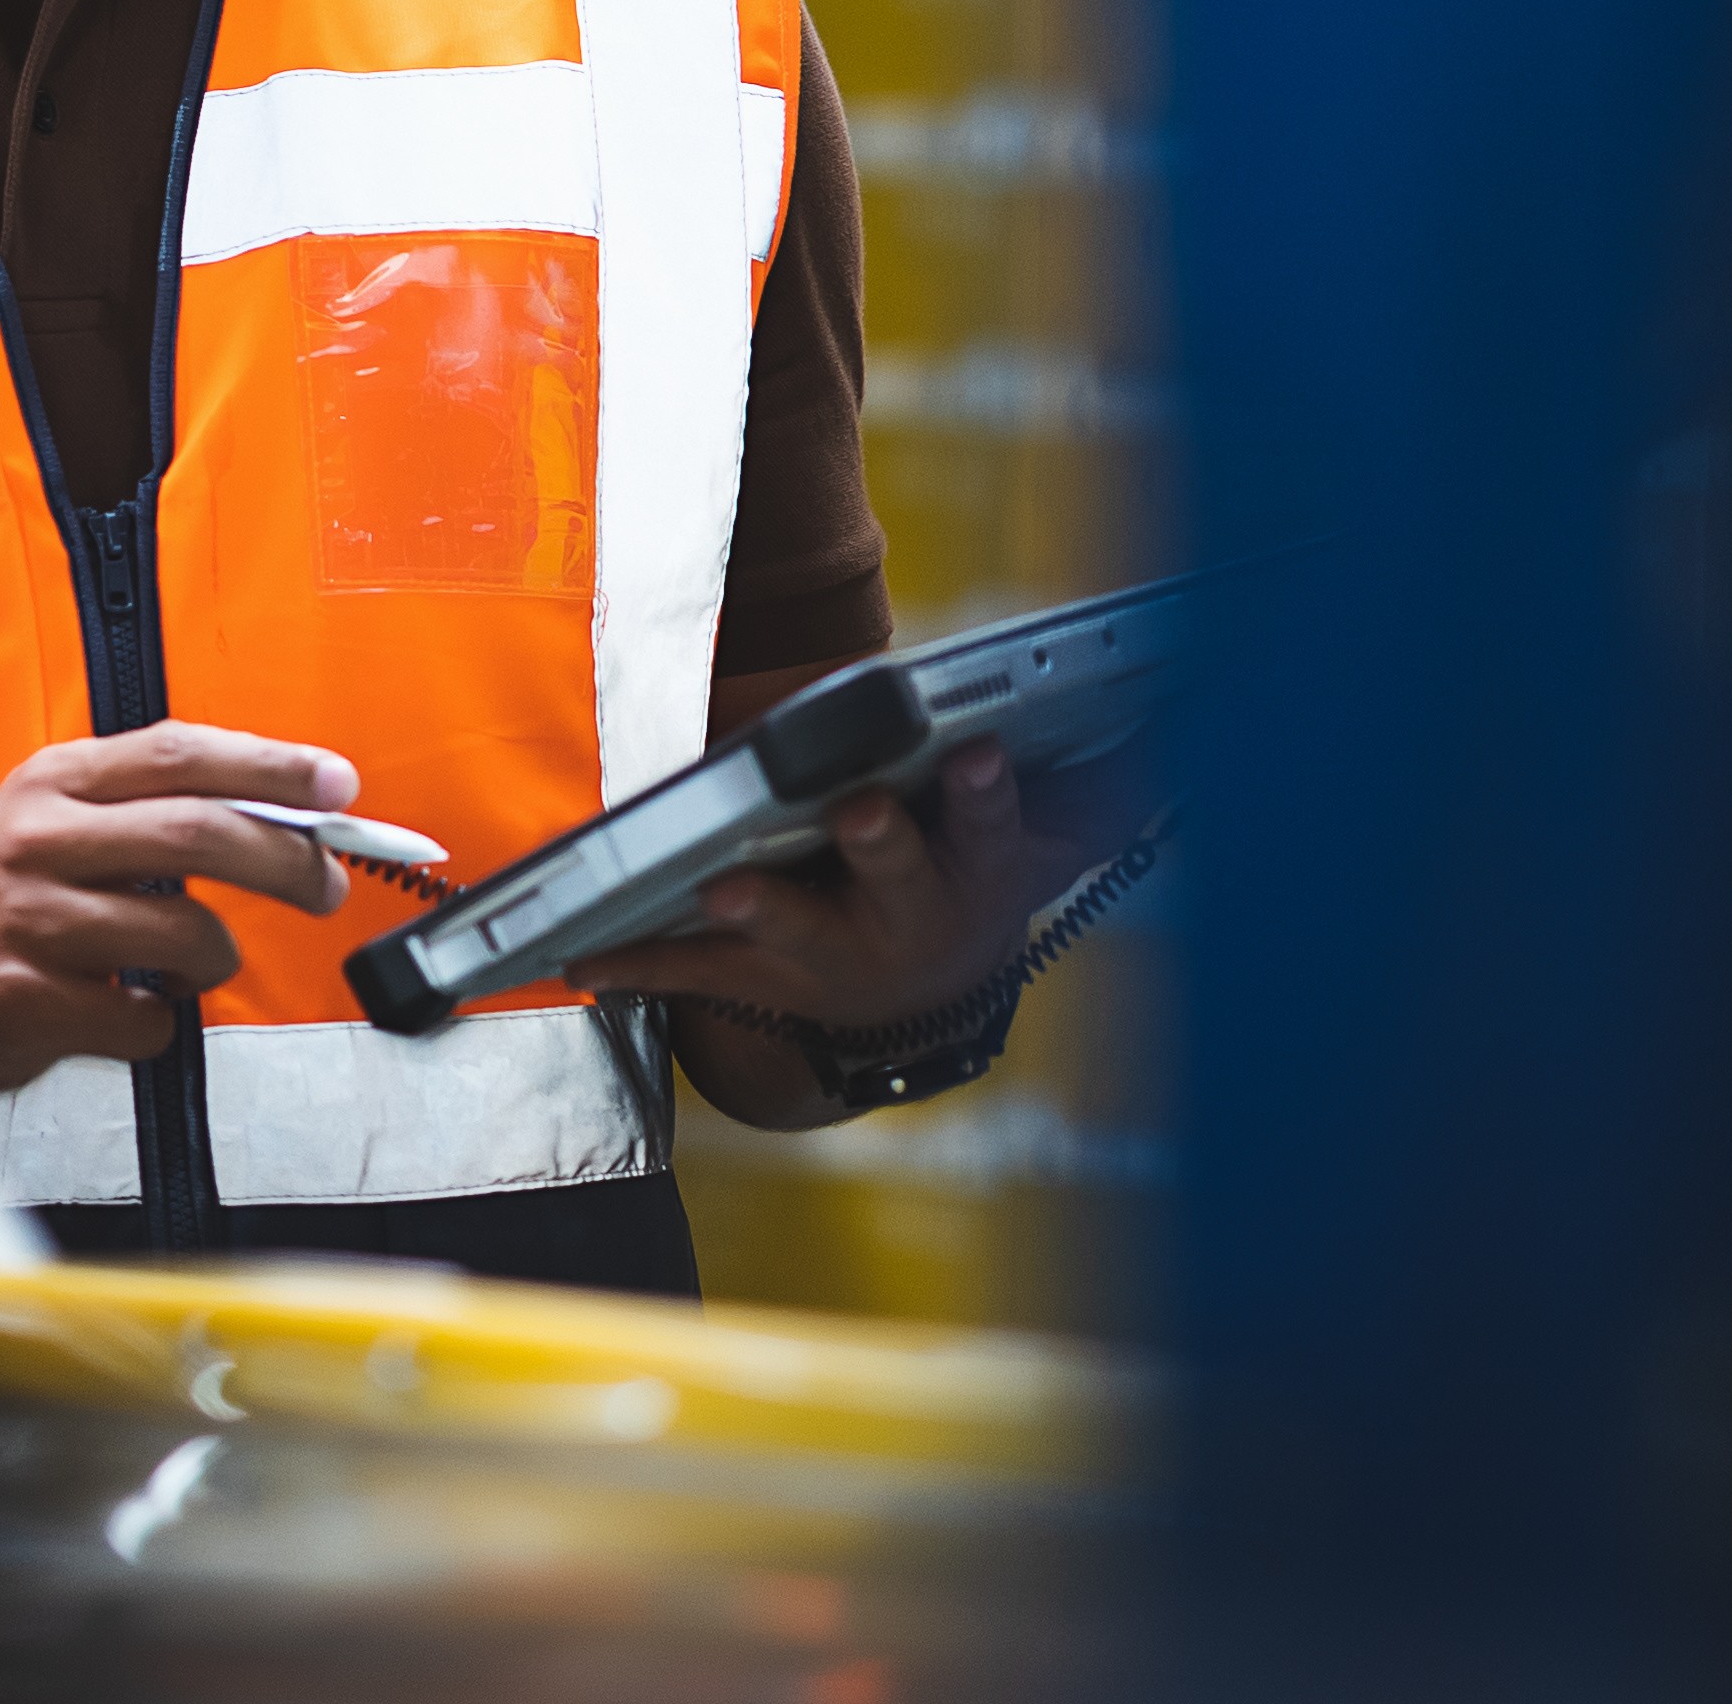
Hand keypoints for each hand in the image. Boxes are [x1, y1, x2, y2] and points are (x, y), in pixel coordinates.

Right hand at [0, 726, 360, 1092]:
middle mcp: (40, 839)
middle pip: (197, 832)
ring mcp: (31, 920)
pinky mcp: (25, 997)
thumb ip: (150, 811)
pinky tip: (135, 1007)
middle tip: (326, 884)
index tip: (335, 785)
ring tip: (198, 965)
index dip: (270, 766)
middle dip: (285, 859)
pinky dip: (162, 1019)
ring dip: (218, 956)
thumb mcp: (57, 823)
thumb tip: (284, 816)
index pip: (181, 753)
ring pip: (182, 931)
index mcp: (56, 783)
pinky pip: (144, 1016)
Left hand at [562, 742, 1085, 1090]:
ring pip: (792, 927)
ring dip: (759, 904)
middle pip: (894, 875)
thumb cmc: (970, 878)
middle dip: (879, 841)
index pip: (989, 825)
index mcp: (974, 873)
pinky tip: (575, 949)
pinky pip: (689, 969)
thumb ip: (1088, 790)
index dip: (986, 793)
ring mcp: (825, 954)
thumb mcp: (1042, 843)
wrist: (919, 1004)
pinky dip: (633, 959)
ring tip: (722, 883)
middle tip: (861, 808)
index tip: (979, 752)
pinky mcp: (755, 974)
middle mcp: (903, 920)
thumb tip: (1157, 727)